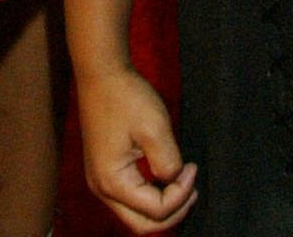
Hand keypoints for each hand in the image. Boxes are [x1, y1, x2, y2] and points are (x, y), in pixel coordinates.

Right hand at [76, 65, 197, 230]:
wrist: (100, 71)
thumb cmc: (125, 97)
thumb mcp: (155, 129)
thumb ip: (168, 163)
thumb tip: (174, 179)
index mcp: (112, 183)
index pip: (155, 210)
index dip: (181, 194)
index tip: (192, 167)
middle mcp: (101, 188)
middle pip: (142, 223)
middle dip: (172, 212)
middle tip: (192, 190)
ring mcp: (100, 180)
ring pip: (135, 213)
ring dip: (161, 206)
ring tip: (183, 185)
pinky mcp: (103, 169)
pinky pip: (129, 196)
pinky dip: (149, 195)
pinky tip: (164, 178)